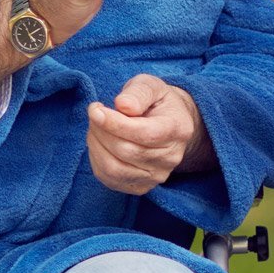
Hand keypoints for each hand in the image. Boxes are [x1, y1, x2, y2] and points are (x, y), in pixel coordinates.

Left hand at [86, 73, 212, 193]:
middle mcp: (171, 157)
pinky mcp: (142, 187)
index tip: (95, 109)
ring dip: (96, 146)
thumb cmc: (157, 102)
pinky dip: (97, 160)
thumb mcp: (151, 86)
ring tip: (96, 127)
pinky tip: (99, 143)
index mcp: (178, 129)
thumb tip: (122, 105)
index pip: (144, 134)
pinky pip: (109, 179)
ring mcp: (158, 175)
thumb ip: (139, 92)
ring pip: (115, 169)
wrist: (170, 124)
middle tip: (95, 113)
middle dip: (102, 131)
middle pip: (126, 151)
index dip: (115, 123)